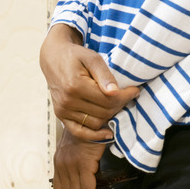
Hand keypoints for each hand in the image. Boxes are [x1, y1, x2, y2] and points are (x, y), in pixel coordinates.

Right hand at [40, 24, 139, 139]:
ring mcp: (63, 111)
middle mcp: (68, 101)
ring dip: (110, 117)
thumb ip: (104, 74)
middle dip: (120, 105)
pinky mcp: (61, 116)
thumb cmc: (75, 55)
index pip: (107, 99)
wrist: (54, 58)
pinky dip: (95, 135)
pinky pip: (80, 132)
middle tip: (128, 96)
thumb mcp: (91, 58)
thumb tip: (115, 92)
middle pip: (103, 112)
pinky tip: (107, 133)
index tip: (135, 90)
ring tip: (118, 105)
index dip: (125, 96)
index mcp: (75, 86)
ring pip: (95, 123)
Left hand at [52, 128, 104, 188]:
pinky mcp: (84, 163)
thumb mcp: (69, 145)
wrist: (89, 118)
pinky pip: (86, 185)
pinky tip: (92, 187)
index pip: (59, 187)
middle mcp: (63, 164)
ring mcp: (73, 165)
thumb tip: (73, 177)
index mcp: (59, 162)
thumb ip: (68, 161)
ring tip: (87, 188)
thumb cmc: (83, 131)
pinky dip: (89, 188)